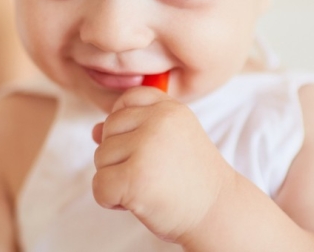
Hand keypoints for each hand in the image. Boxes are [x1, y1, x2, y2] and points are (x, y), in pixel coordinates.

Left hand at [92, 86, 233, 243]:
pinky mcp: (135, 178)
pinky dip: (111, 200)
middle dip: (119, 154)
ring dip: (116, 177)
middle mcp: (158, 121)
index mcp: (169, 108)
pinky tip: (137, 201)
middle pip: (108, 129)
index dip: (125, 122)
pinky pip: (99, 186)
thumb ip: (134, 128)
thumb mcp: (170, 140)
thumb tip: (95, 130)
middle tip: (150, 171)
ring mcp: (146, 148)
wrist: (218, 213)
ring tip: (148, 185)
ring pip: (100, 157)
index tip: (142, 144)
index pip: (127, 99)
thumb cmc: (191, 177)